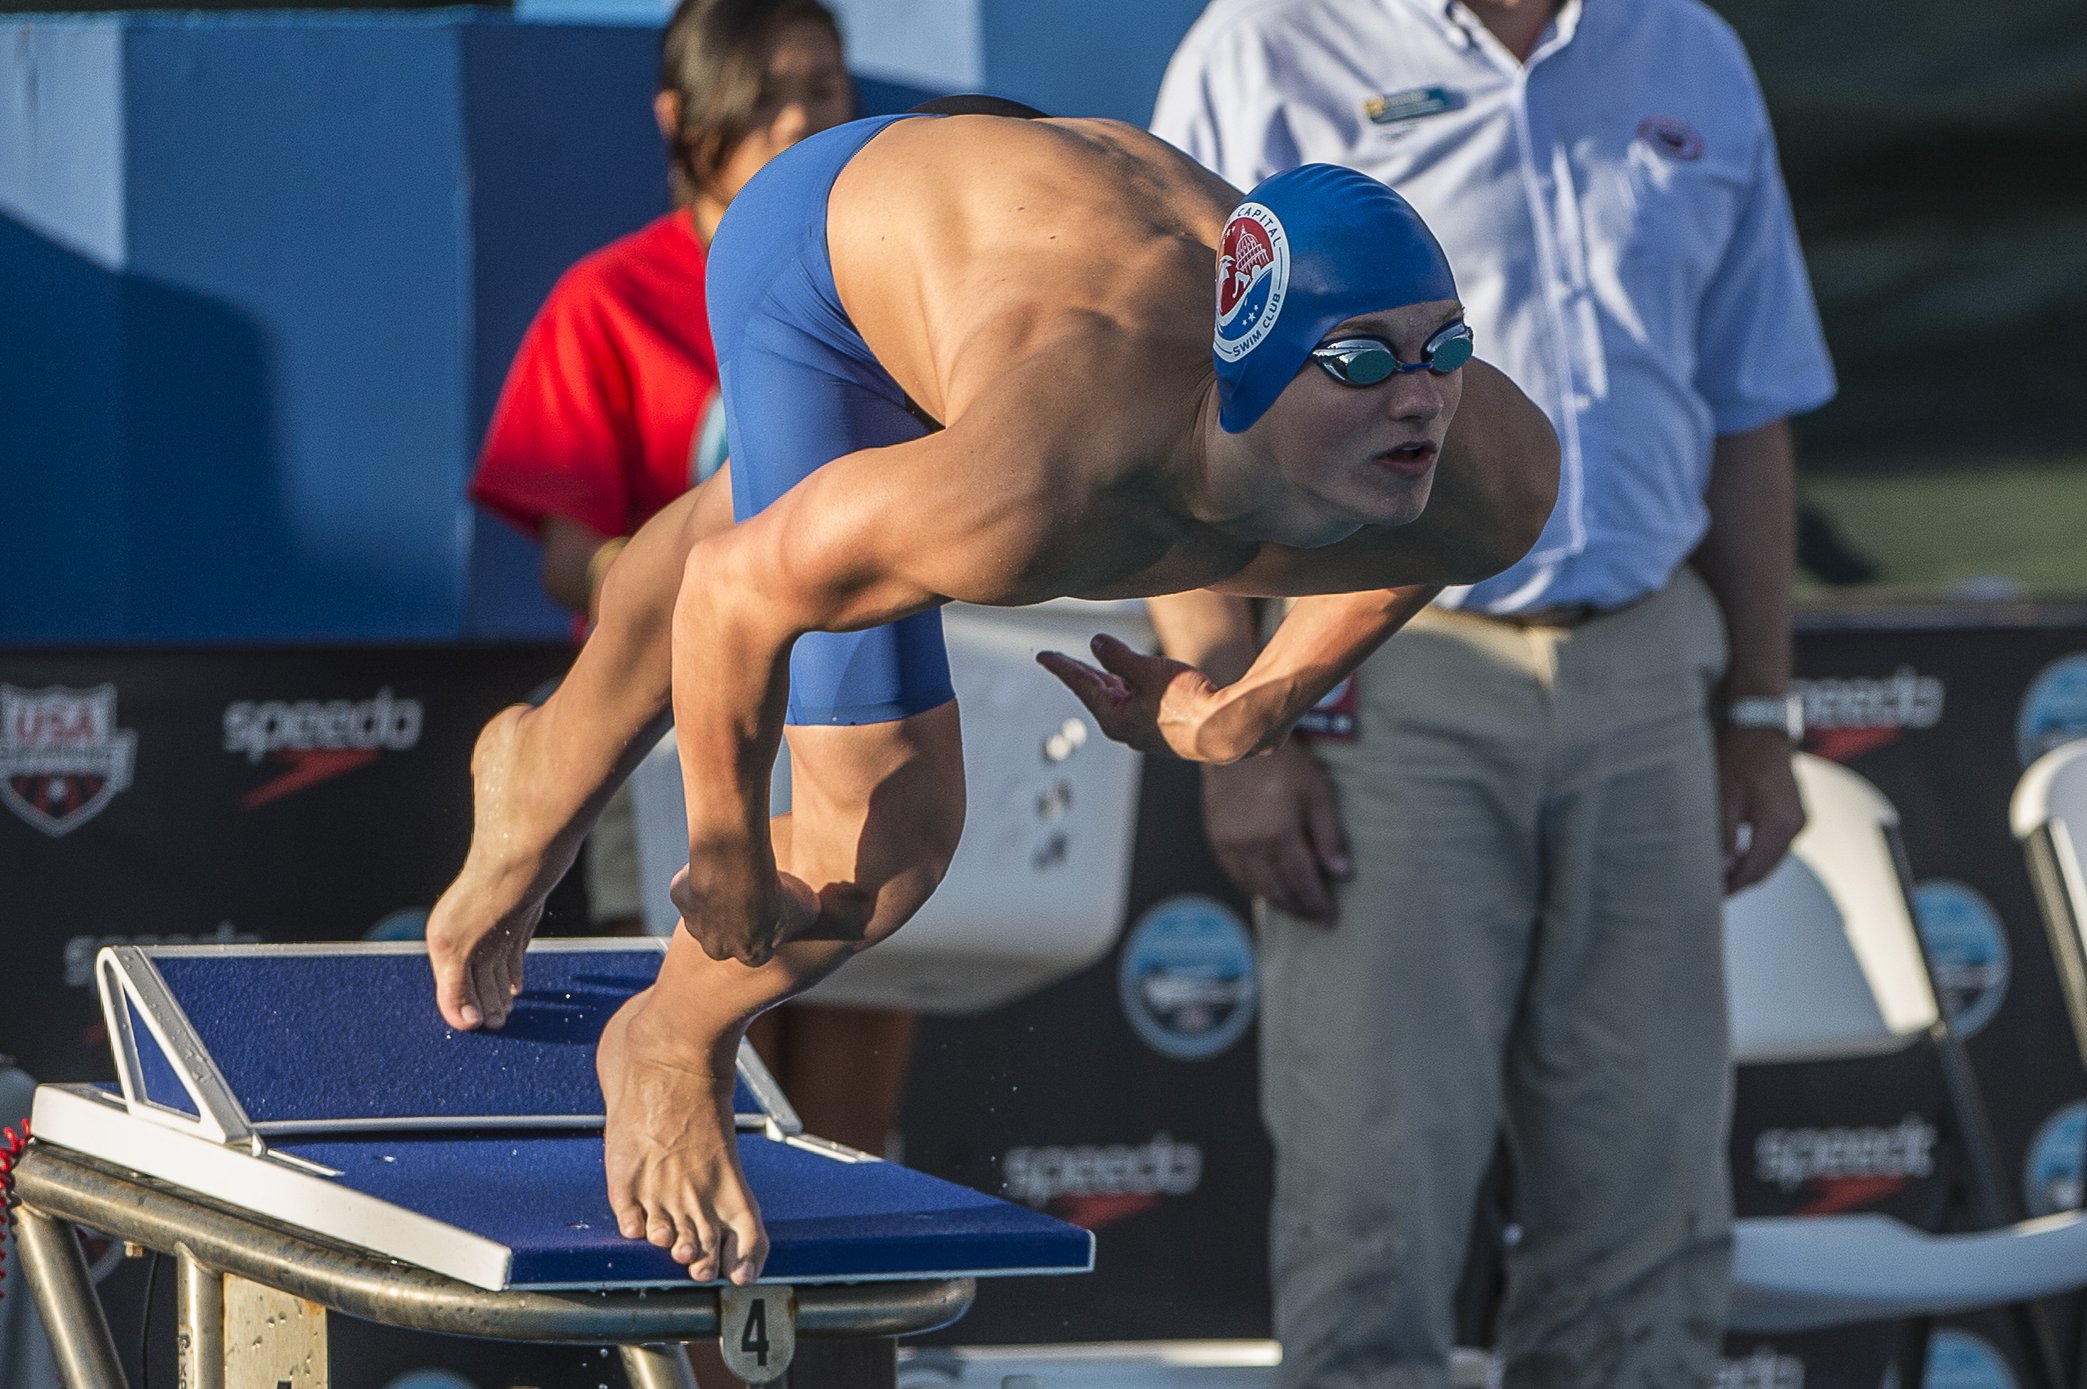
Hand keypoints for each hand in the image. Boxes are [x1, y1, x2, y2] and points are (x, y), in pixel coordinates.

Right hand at [668, 861, 818, 966]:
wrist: (737, 871)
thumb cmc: (775, 891)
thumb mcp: (807, 909)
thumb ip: (805, 916)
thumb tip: (814, 914)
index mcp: (752, 955)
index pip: (757, 950)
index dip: (763, 929)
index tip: (770, 909)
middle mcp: (719, 949)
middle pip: (725, 937)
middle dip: (734, 918)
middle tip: (748, 891)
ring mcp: (695, 925)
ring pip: (704, 913)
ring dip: (715, 898)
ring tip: (734, 872)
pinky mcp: (679, 898)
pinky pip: (690, 888)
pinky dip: (699, 876)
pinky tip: (715, 861)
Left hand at [1036, 634, 1235, 761]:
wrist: (1227, 730)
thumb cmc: (1188, 702)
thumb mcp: (1147, 670)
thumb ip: (1118, 656)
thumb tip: (1095, 643)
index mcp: (1114, 717)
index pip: (1081, 684)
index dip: (1062, 666)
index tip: (1042, 655)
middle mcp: (1125, 728)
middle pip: (1097, 692)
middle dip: (1081, 672)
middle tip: (1061, 659)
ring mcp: (1145, 731)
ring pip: (1120, 698)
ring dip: (1108, 679)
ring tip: (1096, 664)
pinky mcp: (1165, 729)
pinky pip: (1139, 703)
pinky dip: (1130, 687)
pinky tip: (1134, 679)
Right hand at [1201, 740, 1350, 922]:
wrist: (1239, 745)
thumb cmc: (1283, 765)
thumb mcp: (1317, 793)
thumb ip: (1329, 835)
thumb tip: (1341, 872)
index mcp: (1280, 834)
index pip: (1303, 881)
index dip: (1317, 903)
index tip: (1329, 918)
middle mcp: (1252, 846)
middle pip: (1279, 891)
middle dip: (1299, 909)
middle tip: (1314, 918)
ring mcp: (1231, 845)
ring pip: (1255, 888)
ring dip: (1277, 902)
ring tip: (1294, 908)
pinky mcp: (1217, 841)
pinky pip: (1236, 876)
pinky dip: (1254, 888)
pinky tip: (1267, 890)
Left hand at [1717, 726, 1804, 892]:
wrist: (1761, 729)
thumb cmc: (1741, 755)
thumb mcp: (1724, 796)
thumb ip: (1724, 836)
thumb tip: (1720, 868)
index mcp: (1780, 823)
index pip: (1756, 869)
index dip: (1733, 886)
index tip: (1712, 895)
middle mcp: (1795, 825)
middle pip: (1767, 867)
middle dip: (1740, 881)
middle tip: (1713, 890)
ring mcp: (1798, 820)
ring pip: (1772, 858)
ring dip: (1749, 869)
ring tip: (1721, 877)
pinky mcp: (1794, 814)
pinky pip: (1776, 844)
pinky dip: (1757, 854)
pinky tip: (1737, 857)